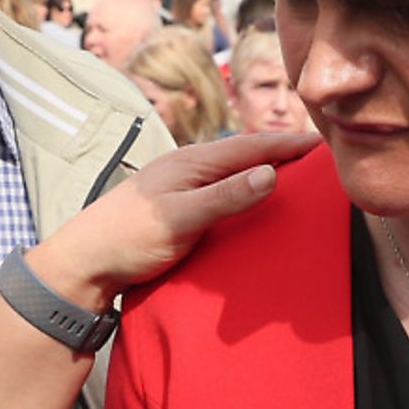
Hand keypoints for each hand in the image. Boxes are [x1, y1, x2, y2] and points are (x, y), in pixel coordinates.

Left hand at [26, 131, 318, 309]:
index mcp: (192, 163)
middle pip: (245, 156)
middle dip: (282, 154)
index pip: (251, 146)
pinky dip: (246, 193)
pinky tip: (255, 204)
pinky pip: (222, 194)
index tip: (325, 144)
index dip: (288, 145)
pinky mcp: (178, 211)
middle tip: (321, 159)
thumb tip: (271, 173)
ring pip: (234, 174)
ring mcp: (182, 189)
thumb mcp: (181, 218)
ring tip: (298, 178)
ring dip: (264, 173)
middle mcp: (189, 170)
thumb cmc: (128, 239)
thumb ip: (225, 197)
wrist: (84, 264)